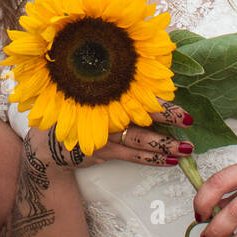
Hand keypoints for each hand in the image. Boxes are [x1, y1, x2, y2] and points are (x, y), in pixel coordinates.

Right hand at [31, 101, 194, 168]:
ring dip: (165, 144)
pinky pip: (131, 156)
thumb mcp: (87, 93)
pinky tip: (169, 161)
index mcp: (106, 97)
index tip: (178, 98)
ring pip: (140, 139)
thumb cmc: (73, 113)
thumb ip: (111, 85)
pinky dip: (151, 159)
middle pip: (142, 115)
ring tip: (186, 148)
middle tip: (189, 121)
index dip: (159, 99)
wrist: (48, 144)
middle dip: (167, 119)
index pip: (138, 95)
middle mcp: (106, 114)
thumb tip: (146, 75)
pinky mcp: (103, 152)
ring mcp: (105, 135)